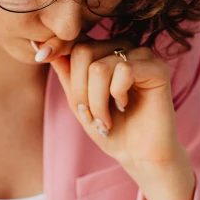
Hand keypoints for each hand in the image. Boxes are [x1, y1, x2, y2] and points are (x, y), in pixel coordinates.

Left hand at [42, 36, 195, 199]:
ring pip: (100, 67)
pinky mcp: (157, 68)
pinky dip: (117, 95)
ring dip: (96, 101)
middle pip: (83, 52)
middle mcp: (123, 47)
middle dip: (79, 91)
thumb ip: (65, 74)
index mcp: (104, 51)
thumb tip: (42, 47)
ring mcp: (141, 55)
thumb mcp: (78, 101)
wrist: (138, 155)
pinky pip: (124, 71)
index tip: (51, 71)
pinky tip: (124, 107)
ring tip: (105, 119)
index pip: (73, 44)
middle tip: (89, 115)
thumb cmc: (110, 129)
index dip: (60, 58)